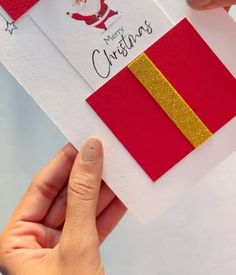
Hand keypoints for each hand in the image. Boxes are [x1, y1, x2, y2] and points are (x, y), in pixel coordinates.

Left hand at [0, 139, 125, 274]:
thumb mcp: (76, 246)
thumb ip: (83, 199)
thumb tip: (88, 159)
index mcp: (18, 241)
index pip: (41, 188)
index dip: (64, 162)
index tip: (83, 142)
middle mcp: (35, 242)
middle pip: (64, 196)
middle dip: (88, 175)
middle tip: (104, 152)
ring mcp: (59, 249)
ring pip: (82, 208)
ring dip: (103, 191)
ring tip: (118, 169)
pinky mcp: (81, 256)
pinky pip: (94, 224)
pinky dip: (110, 210)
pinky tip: (123, 194)